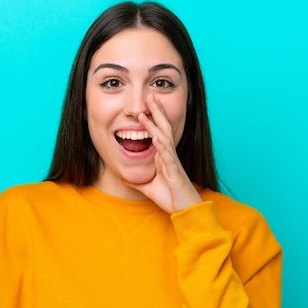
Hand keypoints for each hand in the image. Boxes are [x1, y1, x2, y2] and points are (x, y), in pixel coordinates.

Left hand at [124, 94, 201, 213]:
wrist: (186, 211)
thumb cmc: (171, 198)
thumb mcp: (147, 188)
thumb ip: (136, 181)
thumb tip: (122, 177)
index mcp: (163, 157)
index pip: (158, 133)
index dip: (152, 119)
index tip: (144, 106)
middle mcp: (169, 156)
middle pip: (163, 129)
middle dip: (157, 112)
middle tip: (151, 95)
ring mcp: (172, 162)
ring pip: (164, 138)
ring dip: (155, 124)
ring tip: (147, 111)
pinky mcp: (175, 172)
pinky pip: (168, 157)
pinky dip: (162, 146)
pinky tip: (155, 137)